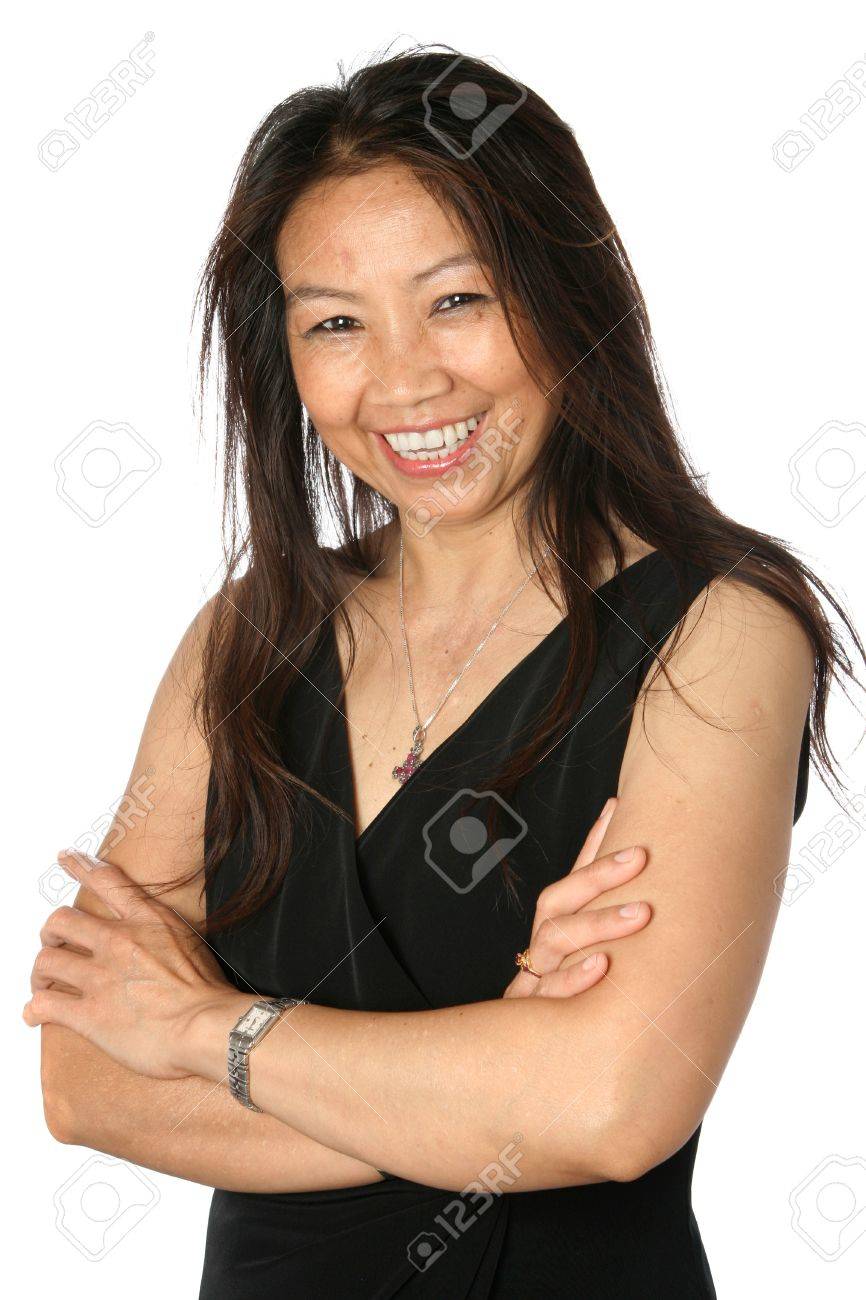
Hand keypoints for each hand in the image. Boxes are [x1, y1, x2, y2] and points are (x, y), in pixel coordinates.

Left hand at [23, 850, 235, 1078]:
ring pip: (47, 961)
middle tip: (54, 944)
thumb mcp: (189, 940)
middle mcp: (118, 942)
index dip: (80, 866)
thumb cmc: (206, 991)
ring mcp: (101, 978)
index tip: (66, 858)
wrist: (206, 1026)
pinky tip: (35, 1015)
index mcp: (146, 920)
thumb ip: (161, 931)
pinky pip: (45, 1005)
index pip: (106, 881)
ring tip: (45, 984)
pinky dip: (34, 1010)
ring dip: (40, 974)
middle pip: (60, 921)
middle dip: (51, 933)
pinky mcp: (90, 1014)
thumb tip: (149, 938)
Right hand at [503, 797, 650, 999]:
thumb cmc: (568, 994)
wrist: (526, 1056)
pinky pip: (550, 990)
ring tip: (639, 913)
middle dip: (600, 875)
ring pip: (558, 938)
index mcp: (557, 926)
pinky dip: (575, 976)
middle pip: (561, 899)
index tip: (619, 808)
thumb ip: (610, 916)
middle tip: (640, 857)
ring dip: (598, 922)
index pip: (574, 875)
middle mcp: (544, 943)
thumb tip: (642, 860)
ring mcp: (536, 974)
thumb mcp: (587, 955)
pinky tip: (603, 966)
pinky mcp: (532, 1011)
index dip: (595, 841)